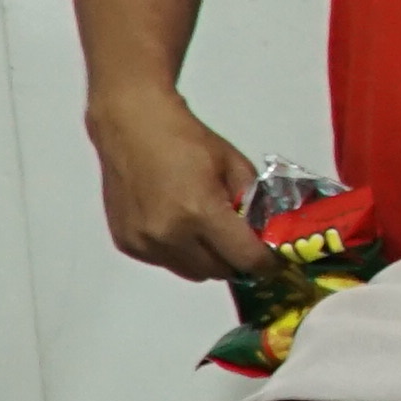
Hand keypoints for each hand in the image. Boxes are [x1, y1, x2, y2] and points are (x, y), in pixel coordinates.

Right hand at [86, 81, 273, 280]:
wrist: (132, 128)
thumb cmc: (188, 141)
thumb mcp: (234, 165)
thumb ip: (251, 202)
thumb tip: (261, 233)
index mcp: (200, 213)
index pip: (244, 258)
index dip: (265, 263)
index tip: (274, 261)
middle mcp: (170, 235)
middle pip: (218, 271)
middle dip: (236, 261)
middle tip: (243, 244)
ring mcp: (144, 243)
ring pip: (191, 272)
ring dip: (208, 261)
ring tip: (210, 235)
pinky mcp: (126, 244)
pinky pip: (165, 262)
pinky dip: (180, 253)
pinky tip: (179, 227)